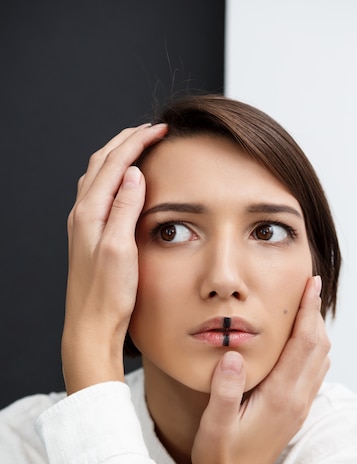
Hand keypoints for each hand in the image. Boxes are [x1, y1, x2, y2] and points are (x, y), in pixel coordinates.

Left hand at [62, 123, 167, 393]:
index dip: (137, 141)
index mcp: (90, 213)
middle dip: (126, 141)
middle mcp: (82, 214)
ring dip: (118, 156)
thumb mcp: (120, 250)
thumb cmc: (107, 295)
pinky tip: (124, 186)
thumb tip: (134, 172)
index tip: (160, 129)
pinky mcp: (90, 237)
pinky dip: (114, 178)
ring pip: (98, 177)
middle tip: (151, 130)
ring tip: (139, 148)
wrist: (91, 326)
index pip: (114, 163)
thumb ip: (125, 209)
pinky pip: (99, 194)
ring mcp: (84, 226)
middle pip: (101, 163)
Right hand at [186, 276, 329, 463]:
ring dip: (316, 331)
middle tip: (309, 288)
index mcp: (279, 398)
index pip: (303, 345)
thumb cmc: (220, 456)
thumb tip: (233, 354)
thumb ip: (225, 389)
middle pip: (318, 348)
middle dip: (315, 314)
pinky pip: (313, 373)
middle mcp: (296, 400)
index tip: (310, 286)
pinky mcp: (294, 412)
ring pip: (319, 360)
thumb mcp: (215, 424)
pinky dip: (312, 350)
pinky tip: (298, 344)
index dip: (308, 312)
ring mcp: (298, 407)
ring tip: (305, 309)